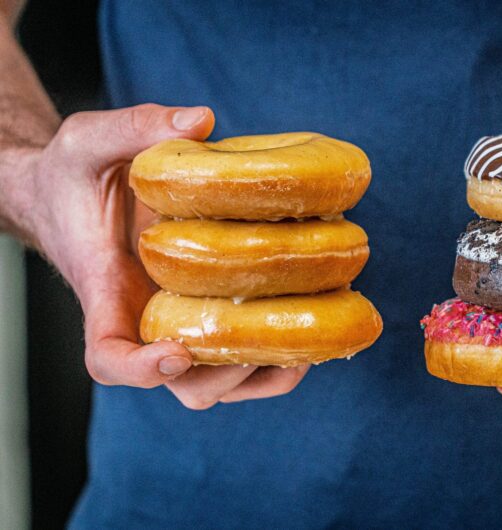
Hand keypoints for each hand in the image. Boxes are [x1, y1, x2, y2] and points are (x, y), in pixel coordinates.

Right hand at [21, 104, 307, 408]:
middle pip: (181, 385)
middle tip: (271, 341)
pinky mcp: (204, 315)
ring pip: (217, 384)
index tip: (177, 352)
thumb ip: (136, 127)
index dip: (140, 369)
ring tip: (307, 342)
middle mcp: (143, 321)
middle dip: (226, 376)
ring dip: (263, 374)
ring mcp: (176, 324)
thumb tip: (201, 120)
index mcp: (106, 292)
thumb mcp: (89, 139)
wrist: (71, 199)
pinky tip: (312, 325)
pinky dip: (275, 356)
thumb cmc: (74, 176)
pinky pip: (239, 357)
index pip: (109, 355)